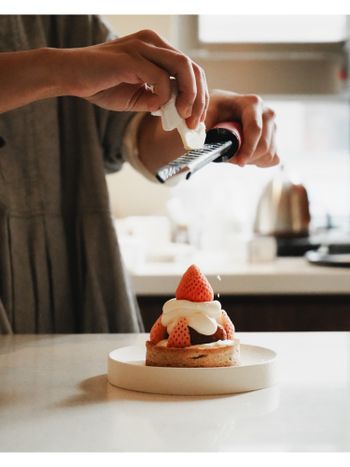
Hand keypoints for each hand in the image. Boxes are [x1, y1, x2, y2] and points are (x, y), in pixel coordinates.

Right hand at [61, 29, 208, 124]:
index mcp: (156, 49)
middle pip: (192, 67)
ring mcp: (143, 46)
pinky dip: (163, 97)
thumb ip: (157, 101)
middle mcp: (153, 42)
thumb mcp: (136, 97)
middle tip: (194, 122)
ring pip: (183, 67)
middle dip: (199, 98)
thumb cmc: (101, 84)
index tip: (195, 119)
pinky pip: (160, 78)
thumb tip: (176, 112)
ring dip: (189, 96)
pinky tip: (154, 109)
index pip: (190, 70)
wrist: (70, 76)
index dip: (198, 95)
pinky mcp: (132, 57)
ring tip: (184, 117)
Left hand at [205, 90, 278, 167]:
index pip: (255, 129)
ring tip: (237, 156)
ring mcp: (273, 125)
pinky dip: (260, 162)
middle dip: (248, 158)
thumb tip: (196, 143)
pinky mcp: (274, 138)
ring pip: (270, 153)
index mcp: (251, 103)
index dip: (247, 149)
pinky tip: (247, 157)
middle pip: (265, 144)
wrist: (220, 112)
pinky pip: (273, 158)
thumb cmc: (212, 113)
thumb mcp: (205, 117)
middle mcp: (266, 112)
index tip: (238, 162)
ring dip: (253, 160)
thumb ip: (201, 129)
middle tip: (232, 160)